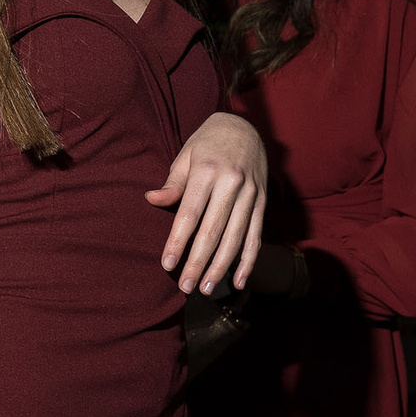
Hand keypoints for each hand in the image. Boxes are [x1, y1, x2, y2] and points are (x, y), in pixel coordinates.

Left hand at [145, 111, 265, 294]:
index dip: (178, 241)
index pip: (189, 213)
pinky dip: (248, 261)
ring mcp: (251, 194)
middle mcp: (232, 184)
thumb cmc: (206, 144)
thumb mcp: (185, 156)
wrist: (244, 127)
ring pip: (236, 238)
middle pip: (213, 231)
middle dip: (198, 262)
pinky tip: (239, 281)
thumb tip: (152, 200)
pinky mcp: (263, 203)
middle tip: (186, 287)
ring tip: (207, 289)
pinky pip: (256, 236)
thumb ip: (172, 183)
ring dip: (222, 267)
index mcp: (207, 171)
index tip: (167, 264)